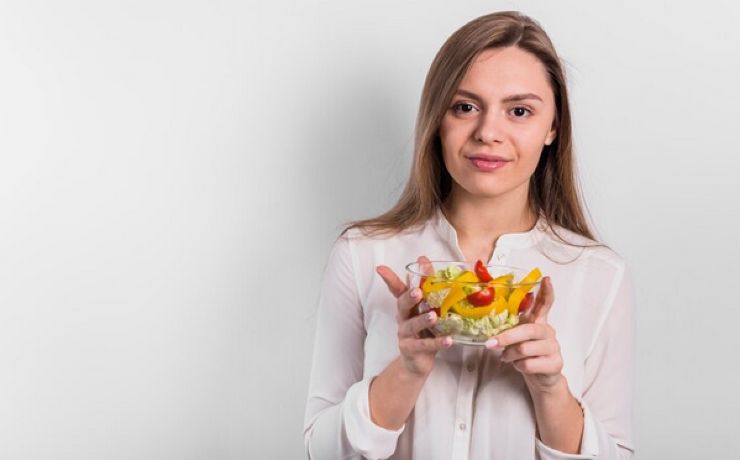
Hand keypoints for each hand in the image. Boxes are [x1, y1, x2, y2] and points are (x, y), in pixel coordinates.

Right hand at [376, 256, 452, 377]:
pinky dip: (437, 343)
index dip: (389, 279)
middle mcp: (403, 318)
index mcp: (407, 307)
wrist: (418, 362)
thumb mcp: (427, 309)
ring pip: (411, 325)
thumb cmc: (425, 331)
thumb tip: (426, 261)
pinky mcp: (411, 350)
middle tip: (417, 292)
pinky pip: (424, 345)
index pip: (397, 290)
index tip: (380, 268)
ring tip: (434, 316)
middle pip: (402, 305)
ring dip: (422, 320)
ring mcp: (405, 335)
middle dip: (409, 298)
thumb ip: (428, 288)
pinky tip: (448, 340)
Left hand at [486, 277, 563, 391]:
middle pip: (529, 329)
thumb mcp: (517, 338)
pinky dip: (518, 366)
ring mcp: (554, 347)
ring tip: (507, 357)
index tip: (546, 279)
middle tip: (491, 343)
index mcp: (538, 322)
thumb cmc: (526, 354)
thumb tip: (489, 327)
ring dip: (510, 354)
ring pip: (526, 348)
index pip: (545, 304)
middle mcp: (548, 332)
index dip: (546, 292)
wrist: (540, 378)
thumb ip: (509, 329)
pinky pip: (529, 363)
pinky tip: (520, 365)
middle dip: (507, 337)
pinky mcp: (555, 363)